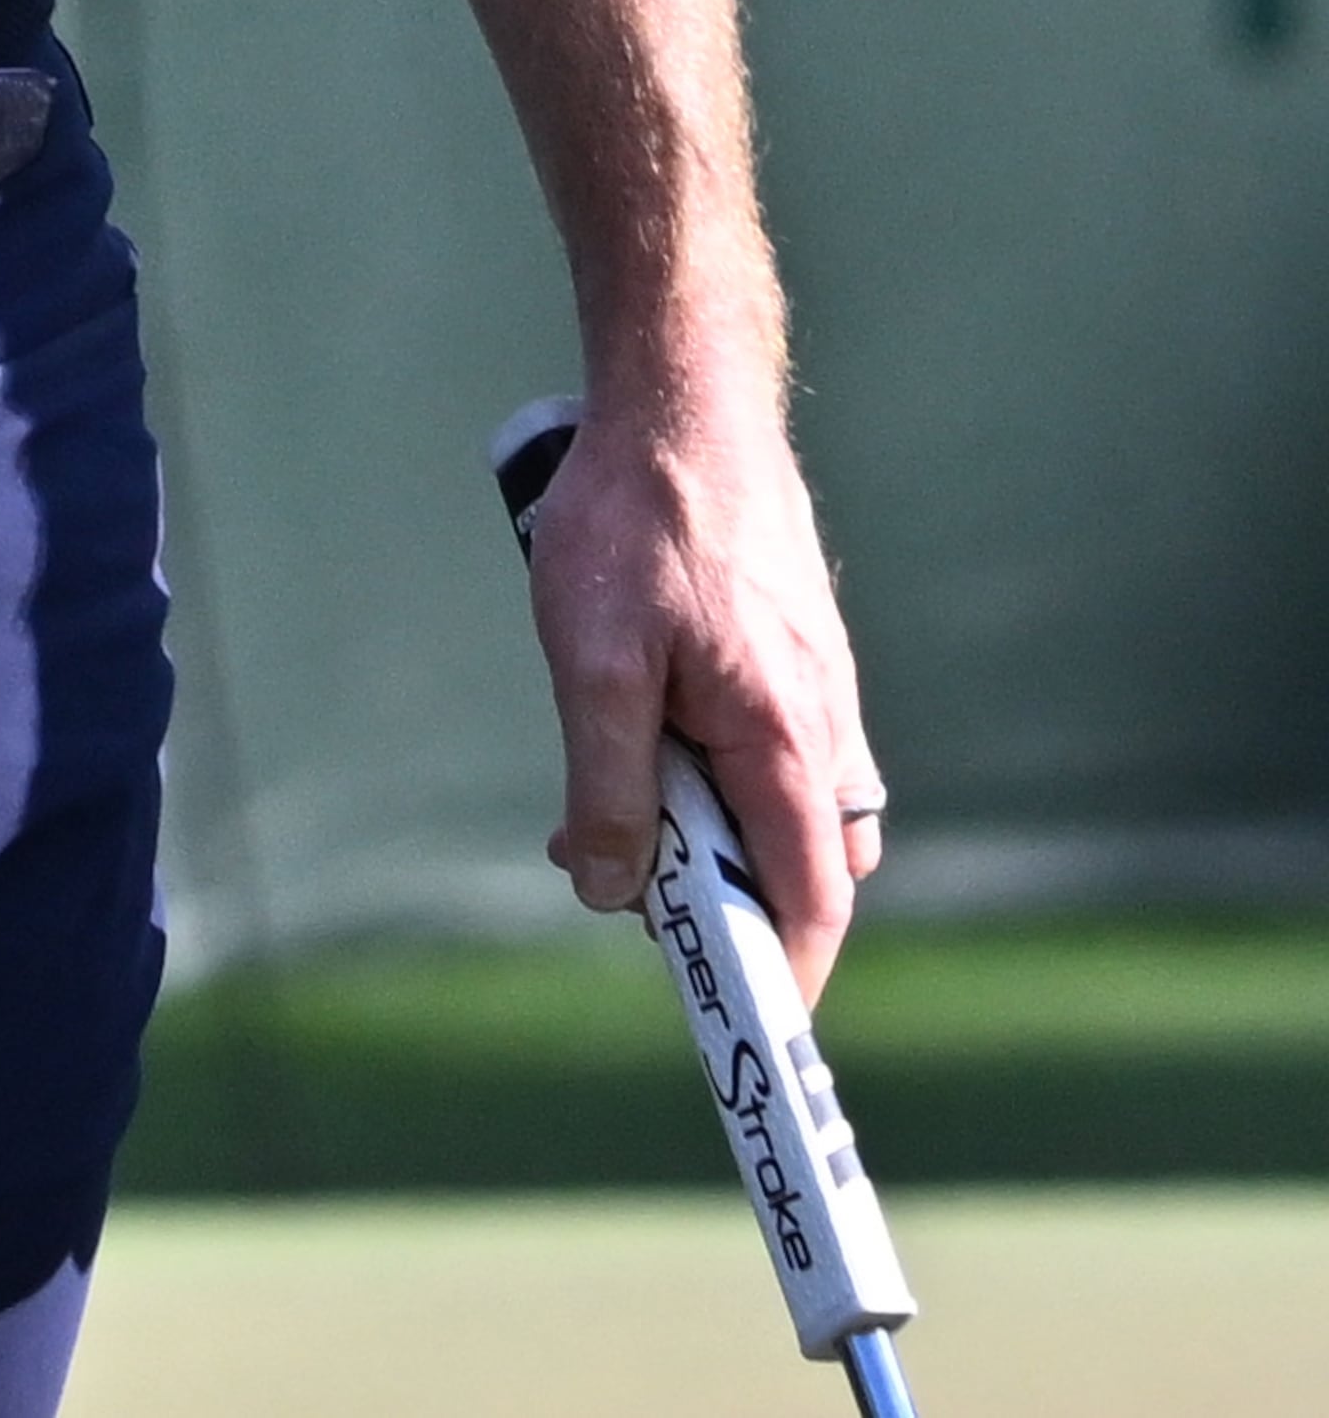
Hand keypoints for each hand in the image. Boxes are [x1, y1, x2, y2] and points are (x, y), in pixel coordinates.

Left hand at [530, 383, 881, 996]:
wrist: (681, 391)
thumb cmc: (637, 519)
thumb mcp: (594, 663)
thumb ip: (611, 790)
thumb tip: (620, 896)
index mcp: (788, 743)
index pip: (809, 907)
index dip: (776, 978)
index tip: (735, 1027)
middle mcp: (825, 724)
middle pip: (795, 864)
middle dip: (719, 894)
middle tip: (624, 877)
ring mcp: (818, 682)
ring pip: (780, 803)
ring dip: (710, 822)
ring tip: (620, 787)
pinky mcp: (796, 645)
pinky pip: (772, 744)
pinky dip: (718, 764)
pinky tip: (652, 721)